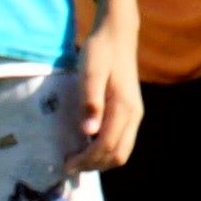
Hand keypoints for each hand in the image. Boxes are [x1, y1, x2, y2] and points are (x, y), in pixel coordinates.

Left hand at [67, 26, 143, 173]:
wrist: (117, 35)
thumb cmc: (100, 52)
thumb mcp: (90, 72)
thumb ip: (90, 102)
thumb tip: (88, 133)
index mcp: (124, 108)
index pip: (106, 146)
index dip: (86, 160)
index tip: (65, 164)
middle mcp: (134, 115)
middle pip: (117, 155)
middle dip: (93, 165)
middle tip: (69, 165)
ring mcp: (135, 115)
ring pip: (122, 152)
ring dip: (100, 161)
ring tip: (77, 159)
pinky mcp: (131, 112)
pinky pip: (121, 141)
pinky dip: (106, 151)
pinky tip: (88, 146)